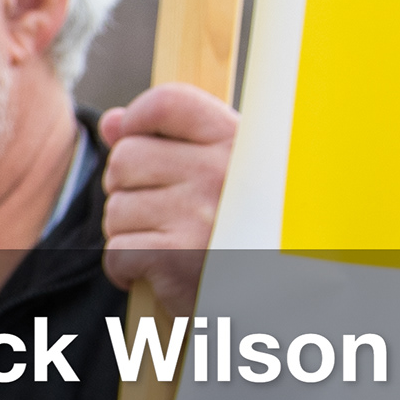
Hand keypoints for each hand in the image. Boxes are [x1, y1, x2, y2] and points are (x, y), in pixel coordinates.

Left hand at [101, 86, 234, 315]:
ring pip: (115, 209)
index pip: (168, 102)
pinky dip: (125, 269)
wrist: (288, 297)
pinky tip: (158, 272)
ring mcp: (198, 213)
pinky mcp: (176, 256)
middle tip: (160, 213)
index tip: (138, 142)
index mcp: (237, 142)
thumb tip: (111, 122)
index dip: (137, 120)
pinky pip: (117, 252)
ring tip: (169, 244)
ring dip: (129, 233)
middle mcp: (220, 171)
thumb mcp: (226, 175)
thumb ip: (169, 144)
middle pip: (124, 159)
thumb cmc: (251, 231)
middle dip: (127, 190)